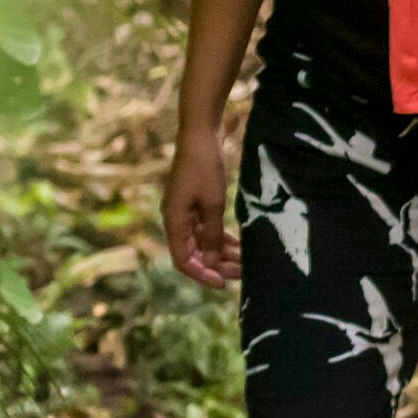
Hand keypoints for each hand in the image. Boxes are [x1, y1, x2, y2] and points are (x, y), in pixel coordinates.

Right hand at [164, 128, 238, 288]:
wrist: (200, 133)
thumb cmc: (204, 167)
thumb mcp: (213, 204)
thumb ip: (212, 236)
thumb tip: (212, 264)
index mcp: (173, 221)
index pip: (183, 260)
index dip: (202, 275)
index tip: (223, 284)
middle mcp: (175, 218)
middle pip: (193, 253)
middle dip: (216, 265)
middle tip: (241, 274)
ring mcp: (184, 210)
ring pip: (202, 241)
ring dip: (221, 253)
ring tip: (244, 262)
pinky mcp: (194, 202)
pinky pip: (206, 228)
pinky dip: (220, 237)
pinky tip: (239, 245)